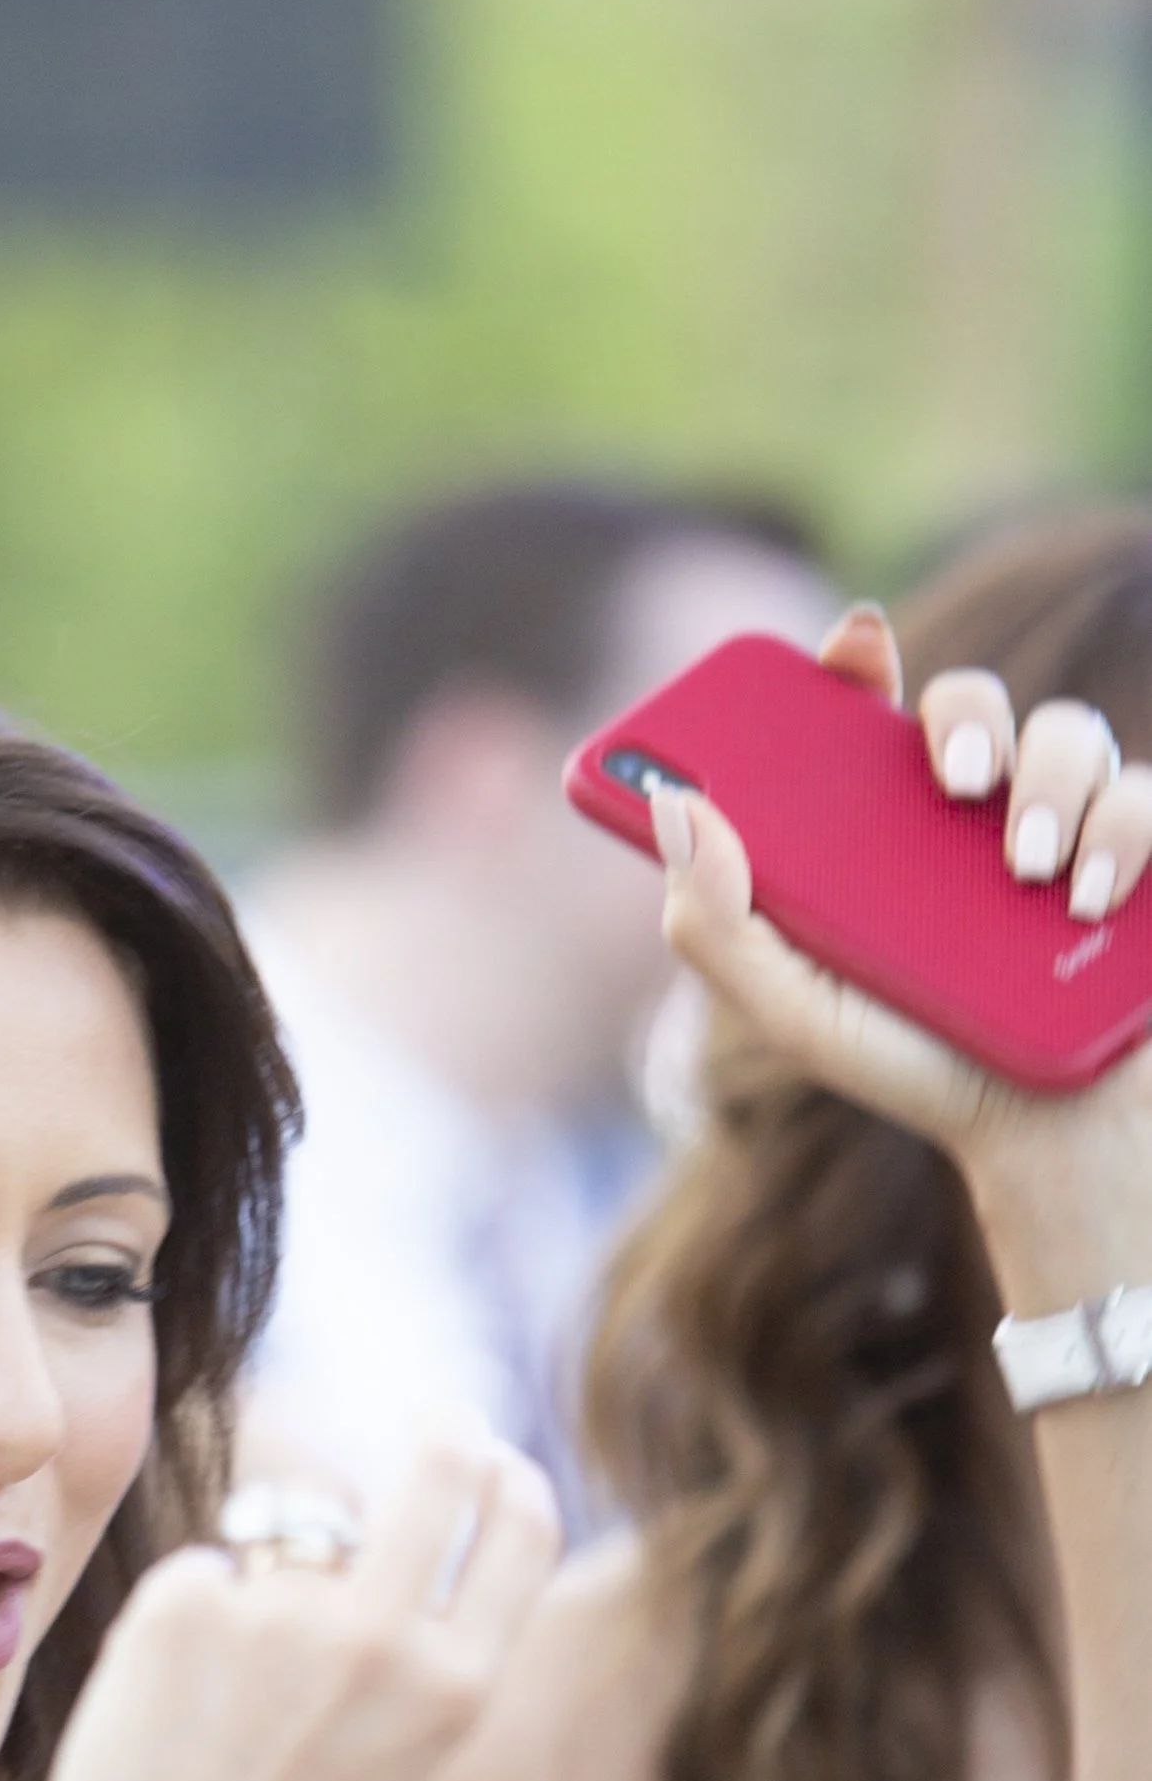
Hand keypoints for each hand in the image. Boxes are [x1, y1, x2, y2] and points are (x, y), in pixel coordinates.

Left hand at [30, 1429, 559, 1780]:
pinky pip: (199, 1575)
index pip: (522, 1527)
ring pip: (286, 1537)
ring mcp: (284, 1613)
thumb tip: (384, 1533)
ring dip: (260, 1589)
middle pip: (438, 1467)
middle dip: (443, 1428)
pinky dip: (179, 1625)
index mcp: (456, 1689)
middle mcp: (383, 1637)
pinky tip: (162, 1712)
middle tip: (430, 1417)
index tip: (484, 1450)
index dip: (508, 1474)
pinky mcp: (185, 1602)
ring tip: (221, 1709)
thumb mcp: (394, 1764)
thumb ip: (411, 1655)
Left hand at [655, 606, 1151, 1231]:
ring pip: (1070, 735)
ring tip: (1028, 875)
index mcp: (883, 828)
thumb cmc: (917, 1067)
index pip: (866, 713)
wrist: (1047, 1138)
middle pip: (971, 702)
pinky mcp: (1144, 854)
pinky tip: (1086, 897)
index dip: (856, 662)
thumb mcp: (797, 1014)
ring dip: (1050, 788)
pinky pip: (1145, 796)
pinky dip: (1119, 833)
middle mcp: (975, 811)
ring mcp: (1067, 826)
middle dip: (968, 716)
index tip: (855, 641)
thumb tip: (675, 811)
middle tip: (954, 777)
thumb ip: (718, 926)